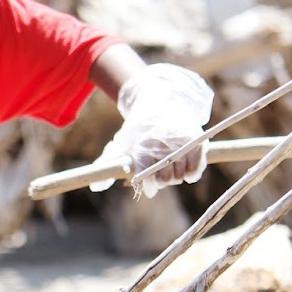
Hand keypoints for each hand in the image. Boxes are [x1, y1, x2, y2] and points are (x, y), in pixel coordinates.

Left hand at [96, 62, 213, 197]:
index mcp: (141, 143)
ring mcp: (180, 142)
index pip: (146, 173)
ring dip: (176, 177)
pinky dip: (192, 173)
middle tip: (159, 175)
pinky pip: (196, 168)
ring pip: (181, 176)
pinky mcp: (196, 140)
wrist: (159, 103)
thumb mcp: (121, 144)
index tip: (148, 188)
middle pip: (166, 179)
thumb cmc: (138, 130)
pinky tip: (186, 171)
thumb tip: (95, 187)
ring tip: (170, 167)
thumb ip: (107, 165)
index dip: (148, 184)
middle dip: (162, 181)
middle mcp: (161, 142)